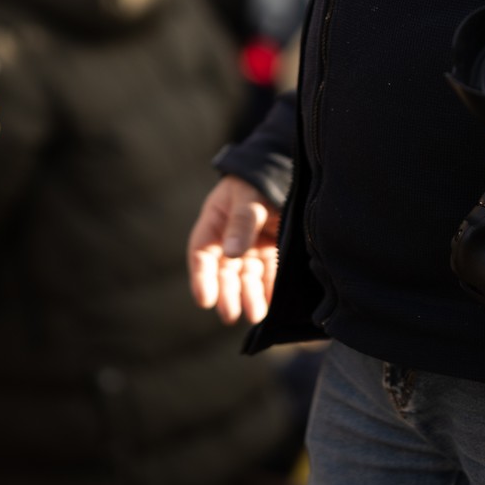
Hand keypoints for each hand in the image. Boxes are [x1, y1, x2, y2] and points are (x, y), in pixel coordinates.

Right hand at [188, 175, 279, 325]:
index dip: (201, 278)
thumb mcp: (248, 196)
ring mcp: (252, 246)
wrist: (284, 169)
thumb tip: (231, 253)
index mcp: (215, 223)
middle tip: (230, 314)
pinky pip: (270, 274)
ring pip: (247, 277)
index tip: (205, 300)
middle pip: (224, 272)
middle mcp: (231, 239)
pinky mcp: (273, 251)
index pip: (201, 254)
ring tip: (255, 314)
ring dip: (249, 296)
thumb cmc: (257, 181)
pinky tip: (273, 302)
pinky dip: (270, 289)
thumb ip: (242, 222)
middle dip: (227, 294)